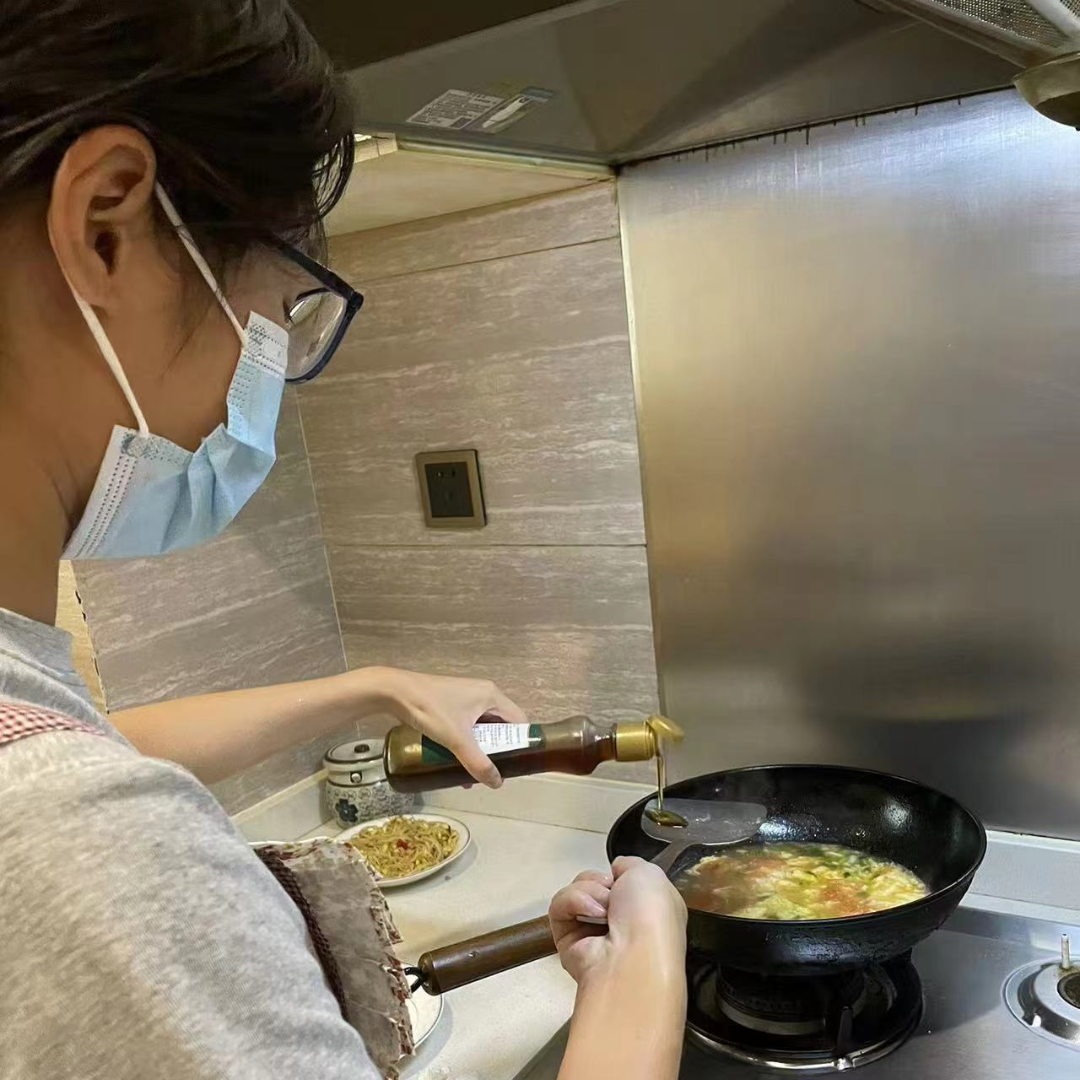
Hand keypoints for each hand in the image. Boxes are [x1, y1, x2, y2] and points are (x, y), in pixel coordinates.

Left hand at [375, 668, 526, 788]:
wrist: (395, 692)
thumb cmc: (431, 709)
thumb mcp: (457, 739)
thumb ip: (477, 762)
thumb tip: (497, 783)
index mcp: (492, 695)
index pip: (519, 722)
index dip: (521, 744)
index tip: (515, 765)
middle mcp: (483, 694)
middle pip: (501, 727)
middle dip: (497, 751)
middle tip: (491, 773)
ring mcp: (466, 698)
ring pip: (482, 729)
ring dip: (480, 750)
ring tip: (472, 774)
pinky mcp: (451, 704)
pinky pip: (468, 727)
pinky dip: (466, 743)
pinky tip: (456, 761)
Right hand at [549, 856, 686, 986]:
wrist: (634, 954)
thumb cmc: (650, 917)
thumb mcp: (650, 873)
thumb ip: (630, 865)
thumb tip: (616, 869)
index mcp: (644, 910)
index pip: (621, 882)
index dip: (619, 874)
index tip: (622, 875)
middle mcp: (618, 924)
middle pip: (594, 883)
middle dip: (599, 881)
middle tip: (612, 893)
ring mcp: (592, 933)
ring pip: (575, 892)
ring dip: (588, 891)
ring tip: (602, 909)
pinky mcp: (568, 941)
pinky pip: (558, 907)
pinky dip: (572, 902)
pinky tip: (589, 913)